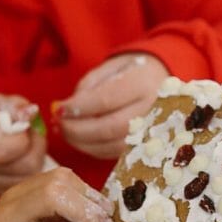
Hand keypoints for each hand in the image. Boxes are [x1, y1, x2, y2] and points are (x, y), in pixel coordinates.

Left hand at [54, 53, 169, 159]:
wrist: (161, 81)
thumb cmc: (132, 71)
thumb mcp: (111, 67)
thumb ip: (89, 86)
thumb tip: (67, 109)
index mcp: (143, 83)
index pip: (107, 99)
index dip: (80, 107)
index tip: (60, 109)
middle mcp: (152, 110)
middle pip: (110, 127)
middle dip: (78, 129)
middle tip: (59, 123)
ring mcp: (151, 131)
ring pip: (112, 146)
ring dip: (82, 143)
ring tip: (66, 132)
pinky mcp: (144, 146)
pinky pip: (115, 154)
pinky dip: (92, 149)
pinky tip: (80, 139)